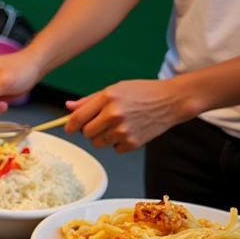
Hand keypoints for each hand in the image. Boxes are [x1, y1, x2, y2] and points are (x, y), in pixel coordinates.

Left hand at [64, 78, 194, 151]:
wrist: (172, 101)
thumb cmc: (142, 92)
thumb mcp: (115, 89)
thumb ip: (89, 100)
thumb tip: (68, 107)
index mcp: (107, 98)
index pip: (77, 118)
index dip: (69, 126)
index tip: (69, 128)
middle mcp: (114, 114)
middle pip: (86, 133)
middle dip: (89, 130)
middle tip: (101, 122)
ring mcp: (123, 130)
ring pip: (98, 143)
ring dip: (103, 137)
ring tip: (118, 125)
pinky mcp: (132, 143)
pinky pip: (114, 149)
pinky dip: (118, 143)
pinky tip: (129, 130)